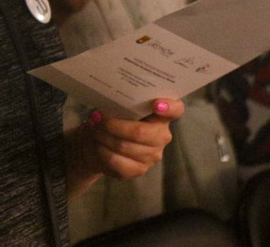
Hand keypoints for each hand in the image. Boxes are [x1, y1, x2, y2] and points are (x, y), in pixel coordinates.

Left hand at [66, 98, 183, 198]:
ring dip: (104, 136)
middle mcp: (162, 136)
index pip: (176, 110)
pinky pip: (117, 161)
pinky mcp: (139, 169)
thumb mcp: (119, 107)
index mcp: (161, 116)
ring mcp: (152, 155)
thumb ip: (123, 102)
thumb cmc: (114, 119)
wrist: (101, 143)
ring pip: (124, 146)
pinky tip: (97, 144)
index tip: (156, 104)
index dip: (169, 107)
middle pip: (139, 132)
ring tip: (94, 128)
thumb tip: (110, 99)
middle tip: (96, 117)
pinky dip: (103, 151)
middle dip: (113, 125)